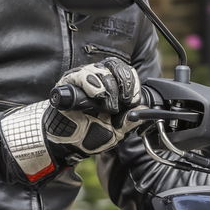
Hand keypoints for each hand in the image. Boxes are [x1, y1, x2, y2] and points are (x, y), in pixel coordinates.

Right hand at [0, 59, 151, 181]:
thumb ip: (129, 121)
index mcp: (112, 88)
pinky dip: (92, 84)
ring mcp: (83, 79)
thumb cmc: (88, 134)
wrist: (65, 143)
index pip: (126, 72)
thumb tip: (144, 110)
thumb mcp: (115, 131)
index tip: (133, 99)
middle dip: (124, 83)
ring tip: (107, 105)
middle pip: (116, 66)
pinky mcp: (68, 83)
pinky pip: (82, 75)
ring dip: (109, 86)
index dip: (132, 83)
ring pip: (101, 68)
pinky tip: (96, 96)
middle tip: (124, 101)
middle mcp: (98, 79)